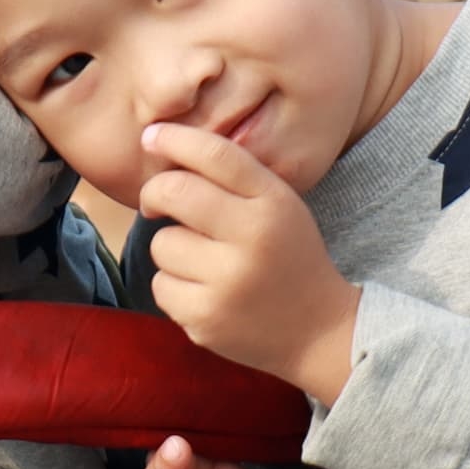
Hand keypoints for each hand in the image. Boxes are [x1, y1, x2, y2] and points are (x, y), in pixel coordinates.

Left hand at [140, 123, 360, 403]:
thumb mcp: (277, 206)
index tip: (150, 137)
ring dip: (172, 250)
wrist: (319, 331)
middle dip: (154, 194)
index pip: (215, 154)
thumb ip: (231, 177)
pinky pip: (161, 286)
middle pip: (174, 192)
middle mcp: (252, 237)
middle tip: (155, 204)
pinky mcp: (207, 319)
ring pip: (162, 244)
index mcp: (272, 203)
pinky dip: (174, 287)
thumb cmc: (285, 256)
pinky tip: (204, 293)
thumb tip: (161, 145)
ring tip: (203, 264)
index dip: (174, 138)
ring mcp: (228, 281)